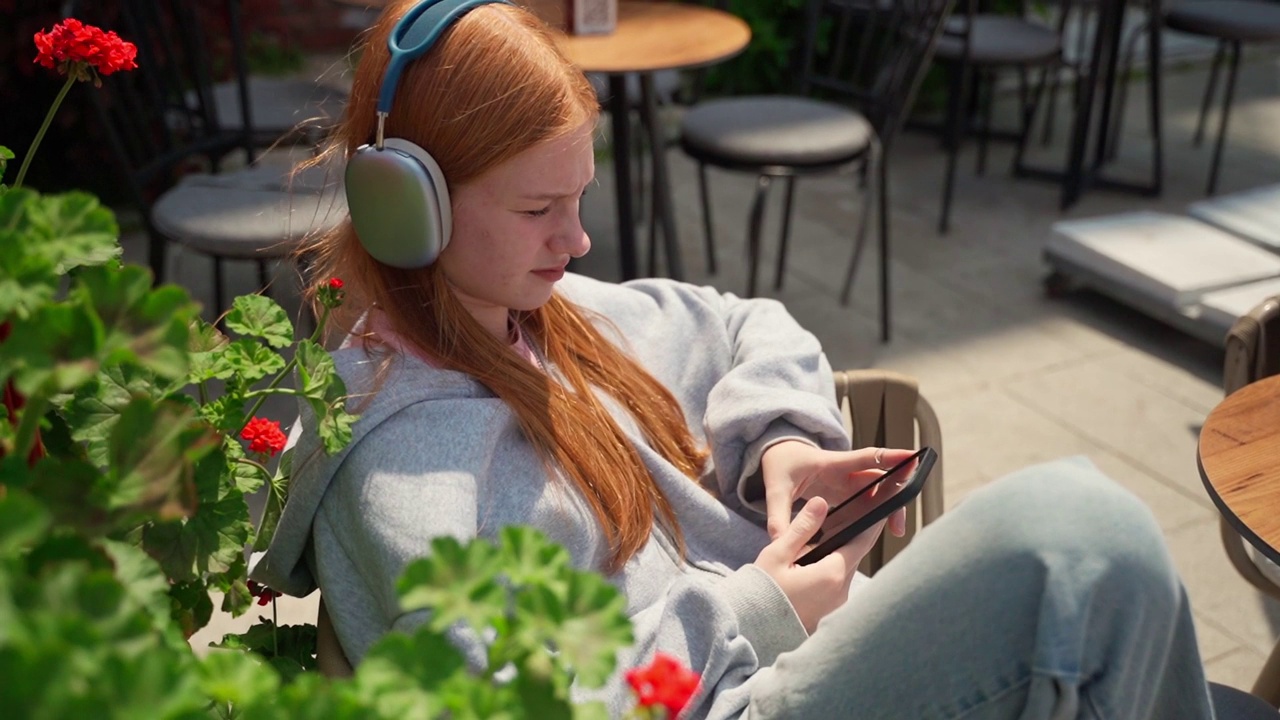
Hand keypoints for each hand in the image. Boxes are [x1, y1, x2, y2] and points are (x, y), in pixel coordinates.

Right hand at [753, 495, 886, 632]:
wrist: (752, 629)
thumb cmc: (761, 591)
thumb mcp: (778, 554)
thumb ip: (802, 527)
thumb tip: (821, 504)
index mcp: (831, 575)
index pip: (862, 542)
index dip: (873, 522)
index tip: (881, 507)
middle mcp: (840, 593)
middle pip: (854, 556)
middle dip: (853, 535)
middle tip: (853, 511)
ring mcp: (836, 606)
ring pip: (845, 570)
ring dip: (840, 553)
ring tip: (827, 534)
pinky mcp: (828, 614)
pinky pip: (837, 584)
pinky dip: (832, 569)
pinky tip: (815, 560)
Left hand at [759, 441, 914, 539]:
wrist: (781, 456)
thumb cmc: (781, 465)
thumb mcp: (775, 487)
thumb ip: (778, 514)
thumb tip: (780, 540)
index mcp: (832, 464)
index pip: (866, 458)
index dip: (891, 457)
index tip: (913, 458)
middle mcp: (846, 472)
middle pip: (880, 480)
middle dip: (896, 494)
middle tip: (900, 519)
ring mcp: (848, 483)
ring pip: (878, 494)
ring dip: (888, 509)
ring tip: (895, 531)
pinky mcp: (847, 494)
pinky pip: (866, 504)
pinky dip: (873, 517)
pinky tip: (874, 535)